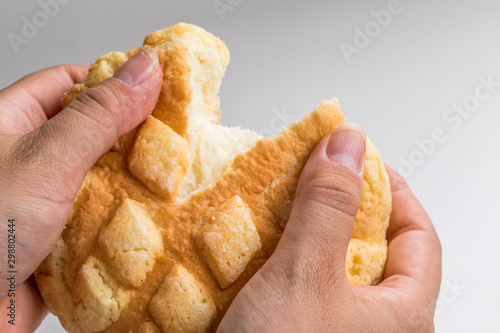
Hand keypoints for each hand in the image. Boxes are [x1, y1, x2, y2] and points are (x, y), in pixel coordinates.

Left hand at [0, 49, 162, 331]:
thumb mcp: (46, 160)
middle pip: (95, 130)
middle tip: (180, 138)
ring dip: (135, 182)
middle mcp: (32, 156)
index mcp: (15, 120)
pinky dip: (126, 218)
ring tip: (176, 178)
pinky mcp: (62, 233)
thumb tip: (147, 68)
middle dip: (135, 137)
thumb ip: (99, 116)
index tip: (162, 90)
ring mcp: (48, 196)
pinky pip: (103, 215)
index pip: (74, 81)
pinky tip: (152, 218)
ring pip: (105, 176)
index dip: (118, 81)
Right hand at [218, 125, 441, 331]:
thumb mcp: (306, 276)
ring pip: (328, 268)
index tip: (359, 159)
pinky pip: (297, 287)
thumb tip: (348, 143)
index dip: (394, 190)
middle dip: (339, 208)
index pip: (419, 235)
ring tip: (275, 205)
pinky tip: (253, 247)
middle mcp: (376, 328)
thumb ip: (329, 207)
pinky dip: (279, 261)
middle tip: (308, 178)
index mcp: (403, 316)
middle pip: (372, 249)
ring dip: (301, 232)